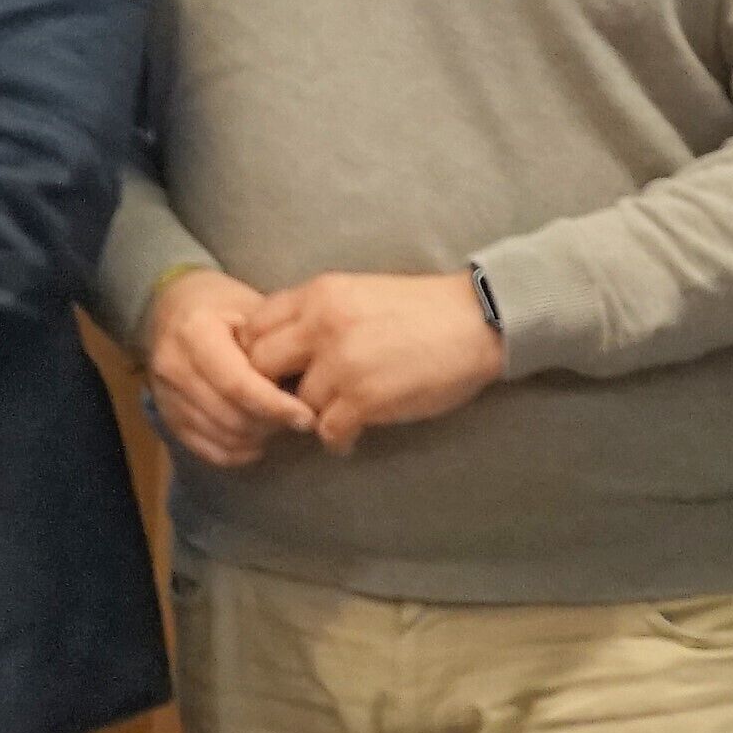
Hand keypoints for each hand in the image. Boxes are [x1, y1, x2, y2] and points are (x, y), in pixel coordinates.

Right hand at [141, 268, 317, 469]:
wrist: (174, 306)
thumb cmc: (222, 305)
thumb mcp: (252, 308)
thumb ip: (274, 345)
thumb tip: (309, 386)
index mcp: (195, 333)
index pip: (237, 384)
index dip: (275, 406)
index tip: (307, 416)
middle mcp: (173, 366)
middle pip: (230, 416)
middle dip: (271, 424)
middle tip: (297, 418)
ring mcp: (165, 394)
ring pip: (220, 436)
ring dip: (257, 438)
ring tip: (278, 423)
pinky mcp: (166, 414)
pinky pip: (205, 449)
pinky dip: (236, 452)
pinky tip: (256, 440)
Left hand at [236, 272, 506, 450]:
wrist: (478, 321)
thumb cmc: (421, 310)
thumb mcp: (358, 292)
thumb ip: (317, 314)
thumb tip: (281, 349)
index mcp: (319, 293)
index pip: (254, 325)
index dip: (257, 352)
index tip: (275, 369)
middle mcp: (322, 325)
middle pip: (260, 366)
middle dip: (271, 387)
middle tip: (291, 400)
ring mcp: (342, 363)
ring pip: (296, 404)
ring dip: (312, 416)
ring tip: (333, 418)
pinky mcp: (366, 398)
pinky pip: (328, 432)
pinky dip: (338, 440)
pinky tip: (351, 436)